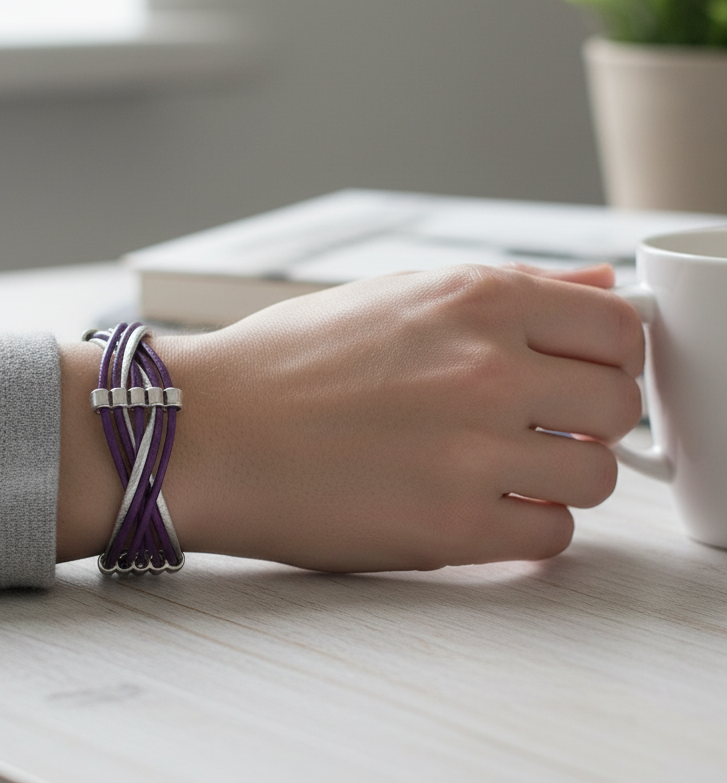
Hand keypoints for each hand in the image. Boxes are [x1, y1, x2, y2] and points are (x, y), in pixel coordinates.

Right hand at [58, 264, 643, 571]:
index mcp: (475, 299)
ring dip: (555, 478)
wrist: (202, 432)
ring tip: (493, 471)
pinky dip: (523, 528)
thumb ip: (508, 292)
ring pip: (595, 477)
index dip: (608, 358)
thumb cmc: (281, 365)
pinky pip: (550, 537)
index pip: (619, 328)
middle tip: (535, 428)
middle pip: (618, 405)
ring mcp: (473, 452)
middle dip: (585, 419)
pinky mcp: (450, 528)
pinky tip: (472, 506)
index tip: (580, 376)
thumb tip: (596, 285)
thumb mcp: (393, 296)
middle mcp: (486, 369)